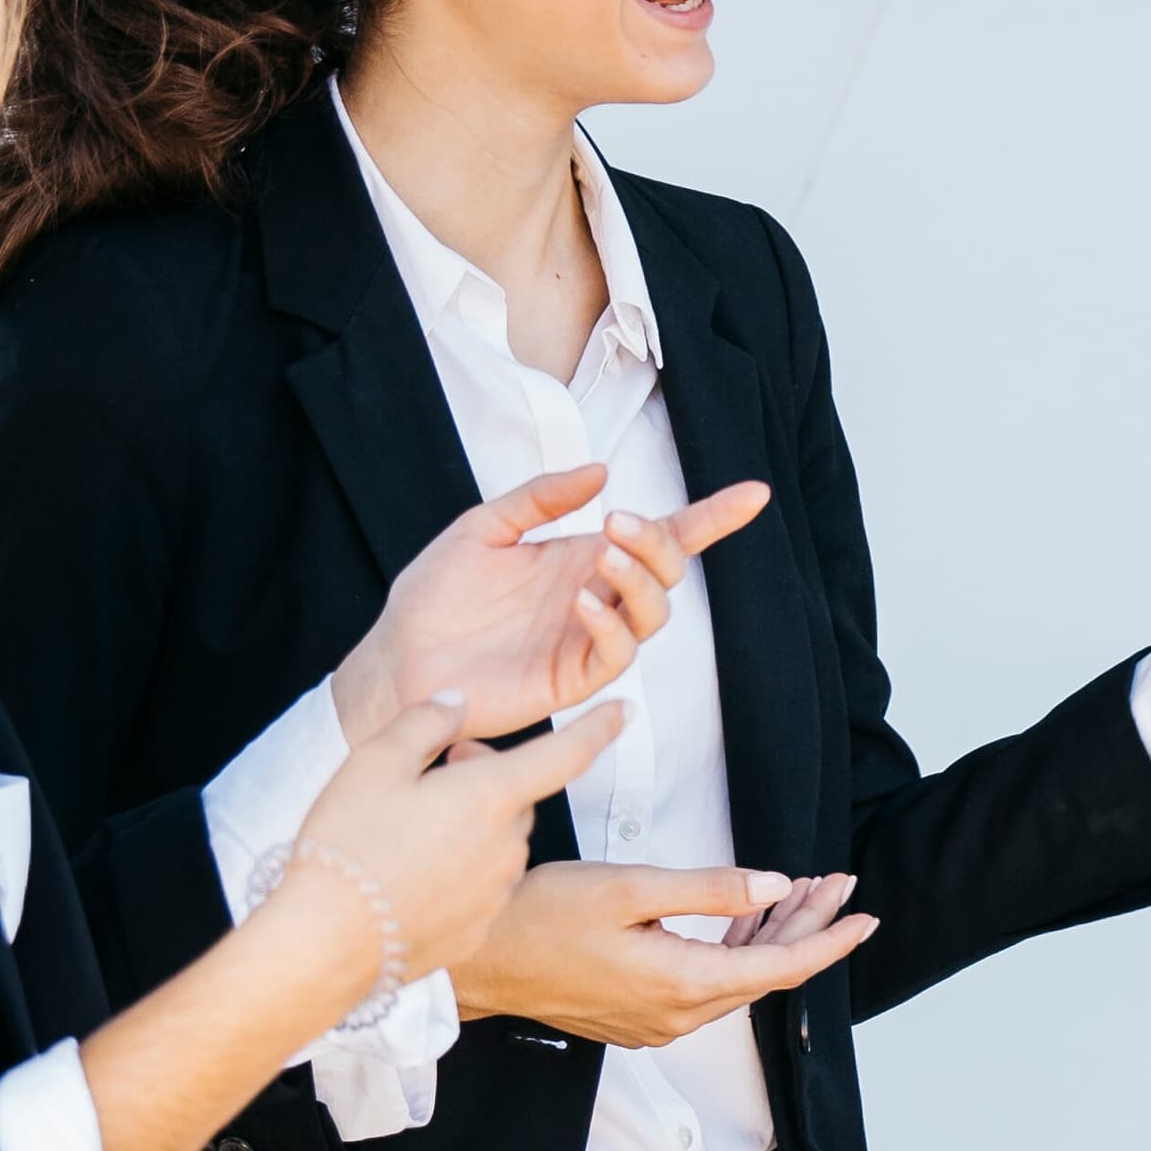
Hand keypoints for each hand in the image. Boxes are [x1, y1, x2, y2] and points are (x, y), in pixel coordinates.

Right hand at [282, 695, 624, 999]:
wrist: (324, 944)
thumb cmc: (347, 850)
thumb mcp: (374, 762)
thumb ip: (424, 723)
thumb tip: (455, 702)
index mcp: (490, 796)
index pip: (565, 754)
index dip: (597, 728)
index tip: (620, 711)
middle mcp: (505, 846)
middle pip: (516, 801)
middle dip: (486, 785)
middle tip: (431, 780)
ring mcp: (494, 893)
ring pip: (497, 846)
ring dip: (470, 833)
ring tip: (406, 837)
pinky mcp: (476, 930)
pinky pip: (480, 889)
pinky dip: (457, 877)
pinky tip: (409, 880)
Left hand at [332, 470, 768, 747]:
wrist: (396, 661)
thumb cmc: (433, 599)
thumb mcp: (481, 527)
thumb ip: (538, 497)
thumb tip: (601, 471)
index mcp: (582, 557)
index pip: (661, 536)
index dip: (711, 517)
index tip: (753, 494)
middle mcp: (596, 596)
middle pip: (668, 571)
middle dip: (660, 543)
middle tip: (619, 523)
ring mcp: (587, 639)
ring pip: (653, 613)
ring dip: (641, 580)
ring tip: (606, 554)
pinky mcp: (572, 680)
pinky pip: (615, 654)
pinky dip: (611, 623)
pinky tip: (583, 601)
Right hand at [448, 859, 875, 1048]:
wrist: (472, 961)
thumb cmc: (538, 915)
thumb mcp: (629, 886)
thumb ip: (709, 889)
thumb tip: (775, 887)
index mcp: (681, 984)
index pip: (782, 969)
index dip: (830, 940)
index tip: (867, 914)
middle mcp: (676, 1016)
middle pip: (765, 974)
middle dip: (808, 927)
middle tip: (836, 882)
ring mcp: (656, 1022)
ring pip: (736, 980)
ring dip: (771, 937)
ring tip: (801, 891)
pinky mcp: (637, 1017)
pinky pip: (706, 987)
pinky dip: (734, 951)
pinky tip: (745, 919)